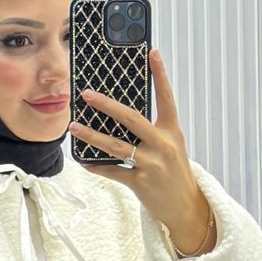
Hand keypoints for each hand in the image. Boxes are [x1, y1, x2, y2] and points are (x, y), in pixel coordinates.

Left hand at [69, 45, 216, 252]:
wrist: (186, 208)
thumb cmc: (174, 173)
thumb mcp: (171, 147)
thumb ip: (152, 131)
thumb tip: (121, 116)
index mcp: (172, 132)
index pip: (167, 98)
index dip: (160, 74)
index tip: (152, 52)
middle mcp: (163, 145)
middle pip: (132, 119)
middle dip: (107, 105)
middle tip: (87, 94)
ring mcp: (152, 165)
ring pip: (117, 146)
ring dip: (93, 136)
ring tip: (74, 127)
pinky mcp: (141, 184)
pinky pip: (114, 172)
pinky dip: (98, 167)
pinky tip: (84, 162)